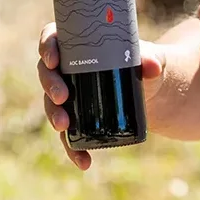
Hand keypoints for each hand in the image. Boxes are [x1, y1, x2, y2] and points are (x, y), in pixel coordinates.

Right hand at [37, 22, 165, 170]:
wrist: (149, 87)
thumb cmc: (142, 62)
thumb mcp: (150, 57)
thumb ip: (152, 59)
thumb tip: (152, 67)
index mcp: (79, 43)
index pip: (53, 37)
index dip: (47, 47)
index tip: (54, 60)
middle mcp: (68, 67)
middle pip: (48, 73)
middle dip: (51, 86)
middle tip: (63, 96)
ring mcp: (69, 93)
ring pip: (52, 104)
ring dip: (54, 116)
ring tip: (64, 126)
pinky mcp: (77, 117)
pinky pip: (68, 134)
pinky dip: (73, 149)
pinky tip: (84, 161)